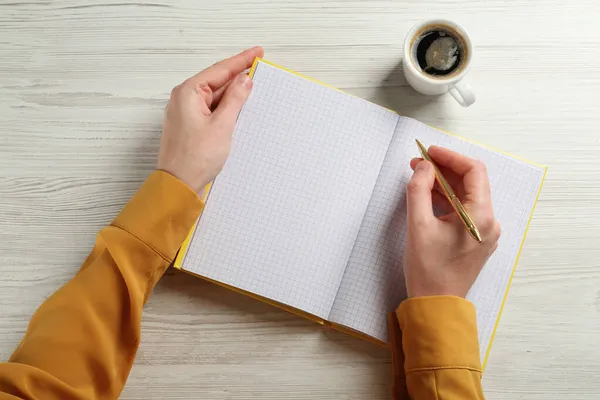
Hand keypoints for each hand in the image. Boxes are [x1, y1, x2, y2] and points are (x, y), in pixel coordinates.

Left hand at [157, 46, 263, 193]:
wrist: (179, 185)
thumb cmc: (194, 158)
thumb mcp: (222, 125)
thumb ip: (235, 99)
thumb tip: (244, 80)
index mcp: (188, 93)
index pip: (219, 70)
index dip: (241, 60)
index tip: (257, 53)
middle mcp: (184, 99)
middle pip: (216, 82)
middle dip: (238, 77)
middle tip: (259, 68)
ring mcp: (186, 113)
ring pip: (215, 97)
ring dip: (233, 95)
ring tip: (254, 88)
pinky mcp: (190, 126)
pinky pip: (211, 110)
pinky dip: (226, 108)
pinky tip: (240, 109)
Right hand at [403, 146, 500, 297]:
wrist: (436, 304)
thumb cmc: (428, 269)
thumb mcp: (418, 225)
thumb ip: (418, 190)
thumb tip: (423, 167)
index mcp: (481, 216)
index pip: (474, 171)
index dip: (450, 157)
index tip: (428, 152)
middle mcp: (489, 222)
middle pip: (471, 182)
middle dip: (444, 169)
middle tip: (418, 164)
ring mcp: (484, 231)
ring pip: (466, 196)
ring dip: (444, 184)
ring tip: (418, 178)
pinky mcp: (475, 239)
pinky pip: (463, 210)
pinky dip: (447, 200)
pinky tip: (427, 196)